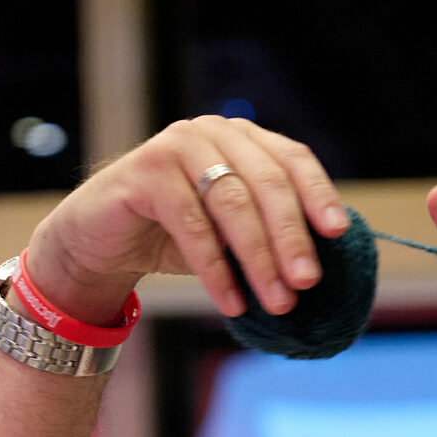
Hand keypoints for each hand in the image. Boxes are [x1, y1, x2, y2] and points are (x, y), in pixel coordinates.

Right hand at [25, 118, 347, 329]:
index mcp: (242, 139)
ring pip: (232, 204)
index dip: (318, 194)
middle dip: (291, 237)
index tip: (337, 233)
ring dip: (259, 259)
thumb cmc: (174, 238)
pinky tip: (231, 302)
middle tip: (308, 283)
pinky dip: (215, 268)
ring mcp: (177, 147)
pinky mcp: (146, 174)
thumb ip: (267, 234)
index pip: (291, 158)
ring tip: (277, 303)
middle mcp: (212, 133)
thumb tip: (320, 267)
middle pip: (266, 183)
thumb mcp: (229, 235)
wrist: (100, 243)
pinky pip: (192, 224)